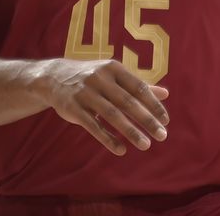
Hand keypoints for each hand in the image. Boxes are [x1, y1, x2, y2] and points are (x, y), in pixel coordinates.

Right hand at [37, 58, 169, 155]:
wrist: (54, 77)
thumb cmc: (93, 78)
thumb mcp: (115, 76)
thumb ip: (139, 86)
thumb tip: (166, 94)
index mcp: (114, 69)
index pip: (139, 88)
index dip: (154, 104)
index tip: (166, 120)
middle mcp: (100, 79)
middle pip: (128, 102)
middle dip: (147, 120)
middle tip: (162, 136)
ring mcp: (86, 93)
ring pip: (112, 115)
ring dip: (130, 131)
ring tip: (145, 145)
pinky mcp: (73, 108)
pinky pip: (93, 126)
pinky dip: (108, 139)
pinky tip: (121, 150)